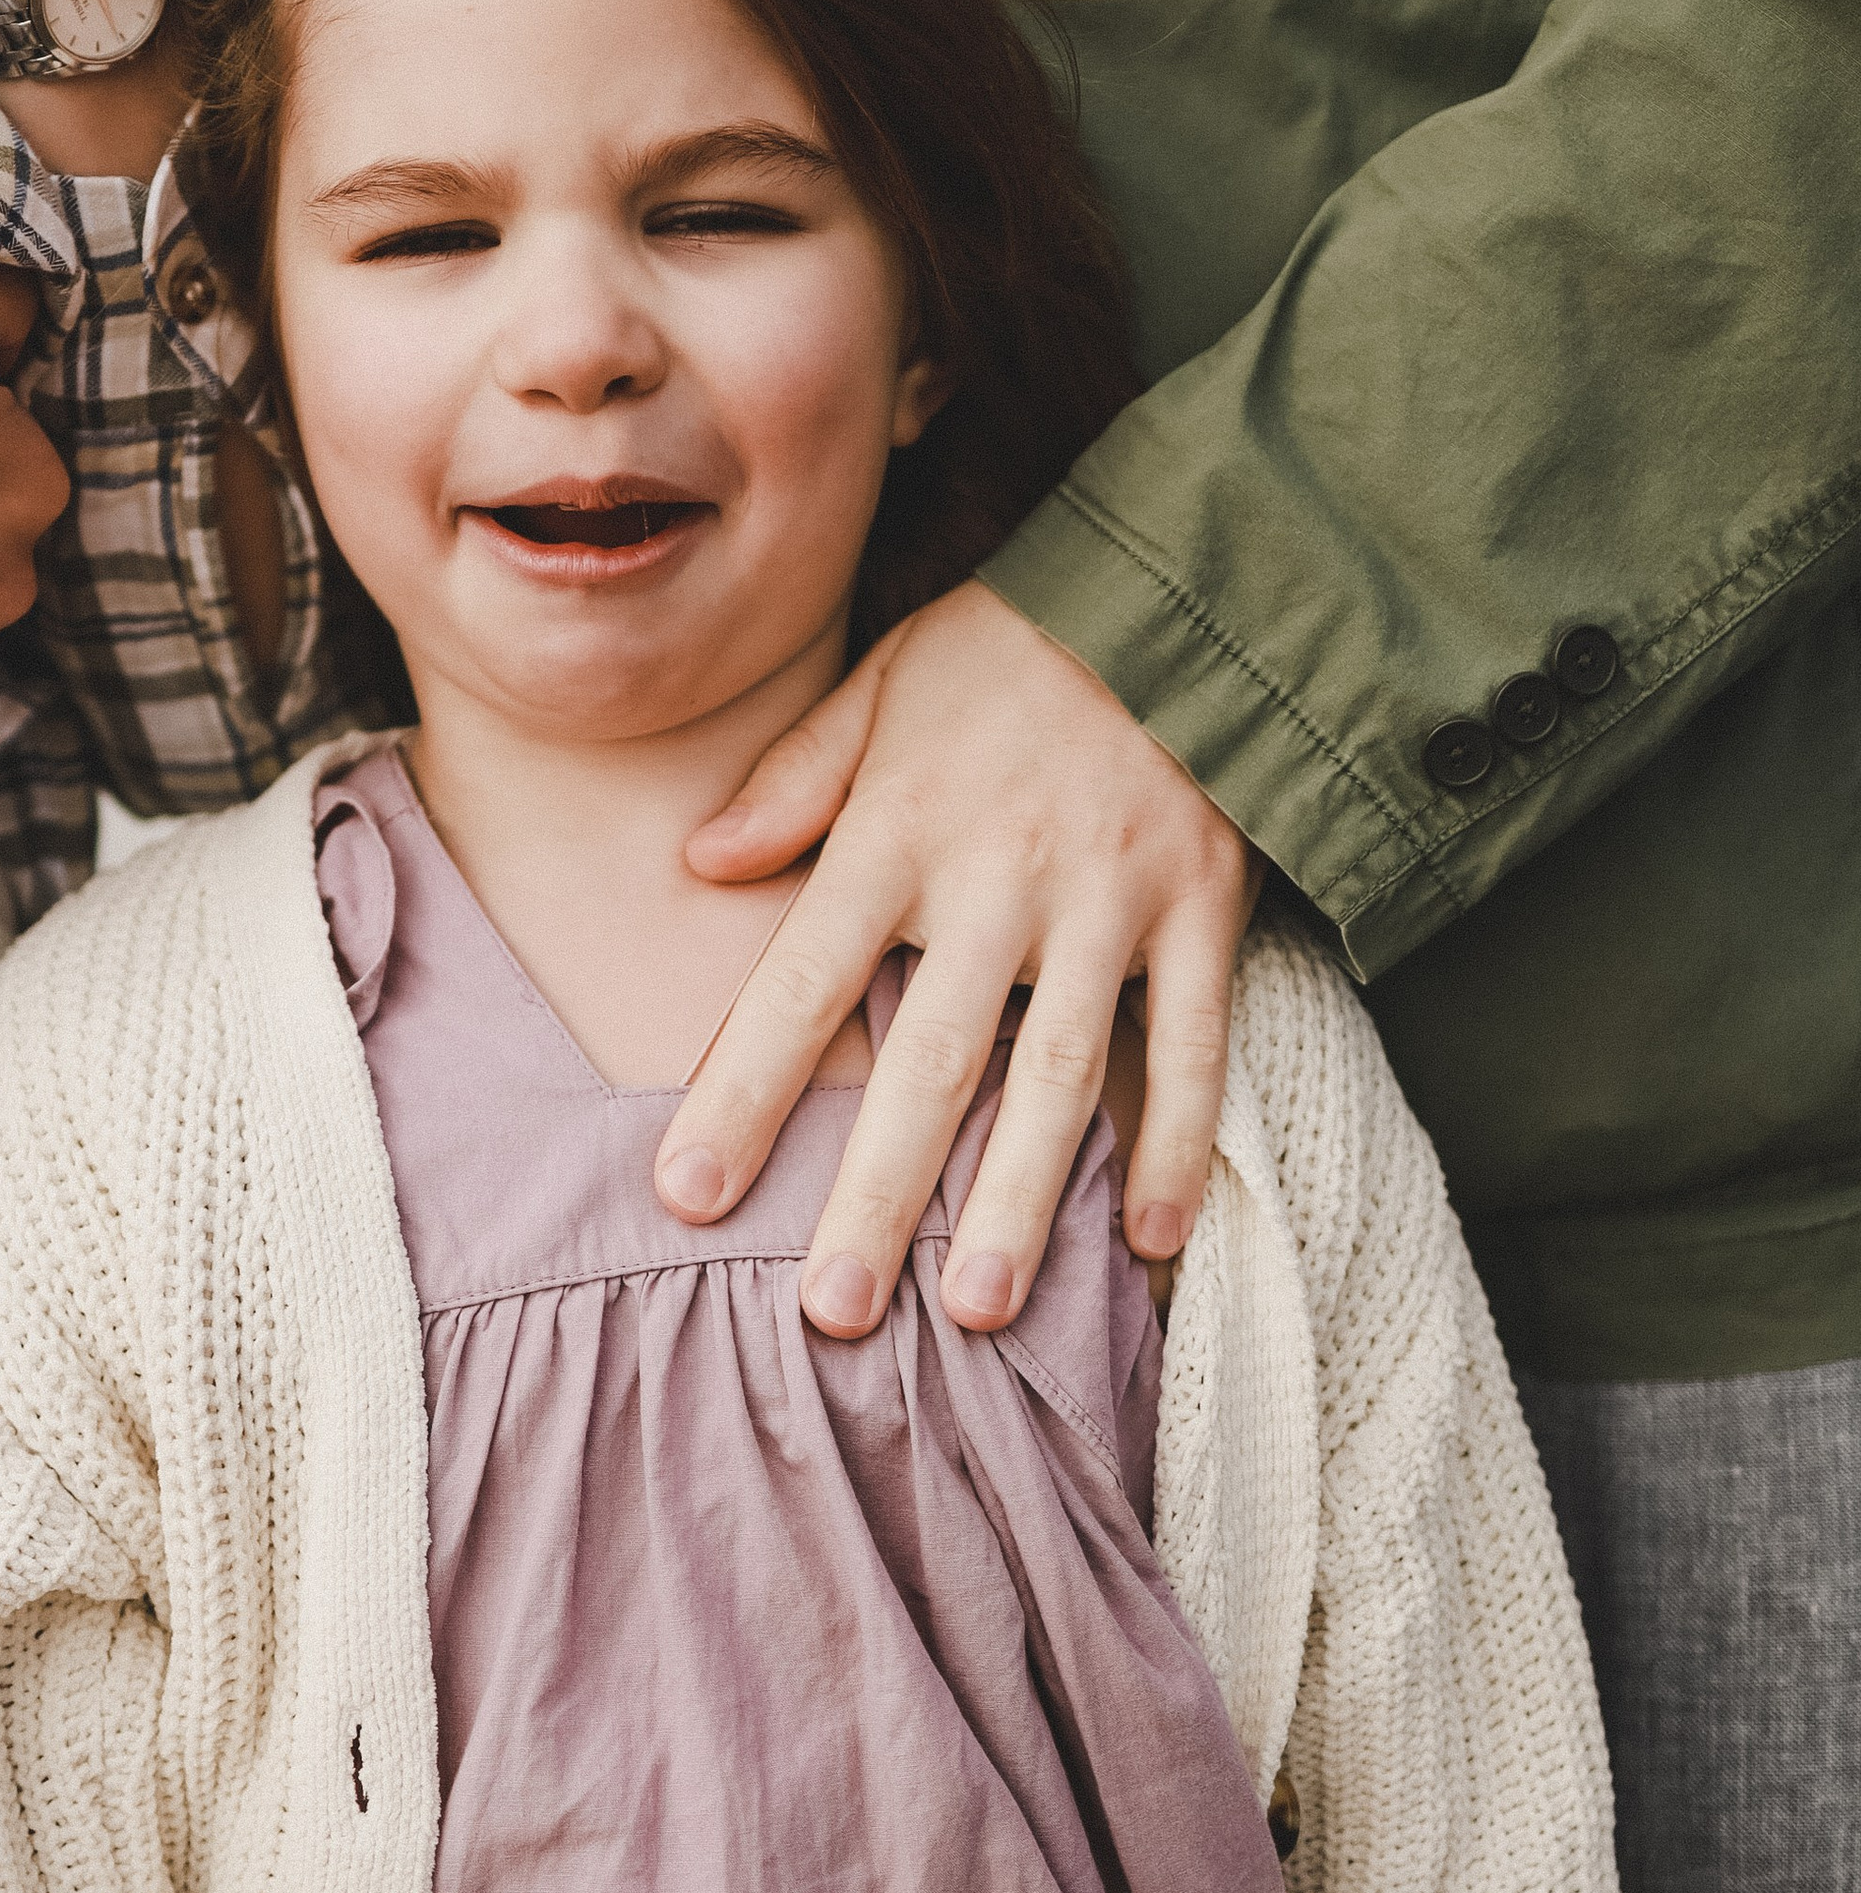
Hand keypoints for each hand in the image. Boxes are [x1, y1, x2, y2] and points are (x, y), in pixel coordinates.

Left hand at [657, 582, 1258, 1334]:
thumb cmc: (1011, 647)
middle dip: (878, 1191)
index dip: (744, 1090)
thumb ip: (794, 779)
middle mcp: (999, 878)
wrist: (1184, 581)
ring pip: (1060, 1072)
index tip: (687, 1193)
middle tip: (833, 1311)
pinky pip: (1193, 1044)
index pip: (800, 979)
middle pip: (928, 1057)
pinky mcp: (1205, 908)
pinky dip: (1176, 1144)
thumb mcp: (882, 683)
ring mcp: (1111, 901)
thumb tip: (698, 858)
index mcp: (899, 828)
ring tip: (976, 1311)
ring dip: (1019, 1198)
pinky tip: (1149, 1245)